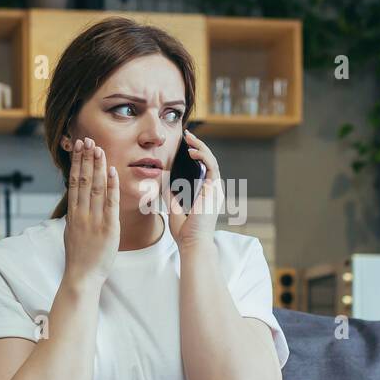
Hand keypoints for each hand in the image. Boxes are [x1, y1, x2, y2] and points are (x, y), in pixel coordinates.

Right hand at [62, 137, 118, 284]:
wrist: (82, 276)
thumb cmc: (79, 257)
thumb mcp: (71, 232)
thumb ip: (75, 215)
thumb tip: (76, 201)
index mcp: (73, 214)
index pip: (74, 182)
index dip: (77, 163)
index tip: (78, 147)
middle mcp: (82, 214)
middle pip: (84, 180)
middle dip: (86, 158)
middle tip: (88, 140)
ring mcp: (94, 220)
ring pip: (96, 187)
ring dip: (98, 166)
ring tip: (99, 149)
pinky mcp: (108, 228)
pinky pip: (110, 203)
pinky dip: (111, 186)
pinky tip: (112, 171)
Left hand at [169, 129, 222, 252]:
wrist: (192, 243)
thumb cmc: (185, 231)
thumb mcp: (174, 207)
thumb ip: (171, 193)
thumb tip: (163, 178)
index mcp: (205, 194)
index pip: (202, 169)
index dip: (195, 155)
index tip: (184, 146)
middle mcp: (212, 190)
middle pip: (208, 162)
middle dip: (198, 147)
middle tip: (187, 136)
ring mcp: (215, 189)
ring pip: (211, 161)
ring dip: (201, 148)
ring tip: (190, 139)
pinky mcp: (214, 189)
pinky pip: (212, 167)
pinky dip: (203, 156)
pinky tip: (192, 151)